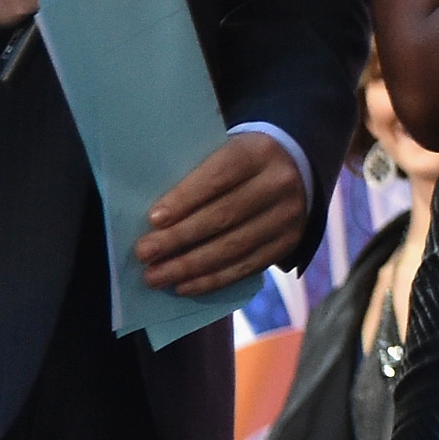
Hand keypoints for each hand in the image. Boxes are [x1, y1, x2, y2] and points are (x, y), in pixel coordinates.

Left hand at [136, 131, 305, 294]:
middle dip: (179, 238)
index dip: (185, 199)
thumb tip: (154, 219)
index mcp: (258, 152)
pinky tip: (184, 286)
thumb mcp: (224, 152)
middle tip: (144, 253)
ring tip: (155, 276)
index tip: (153, 220)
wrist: (294, 172)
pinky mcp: (288, 243)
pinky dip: (212, 280)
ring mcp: (288, 217)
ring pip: (234, 247)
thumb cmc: (240, 165)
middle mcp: (279, 184)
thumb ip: (196, 175)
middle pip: (225, 215)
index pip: (219, 176)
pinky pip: (247, 267)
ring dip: (189, 266)